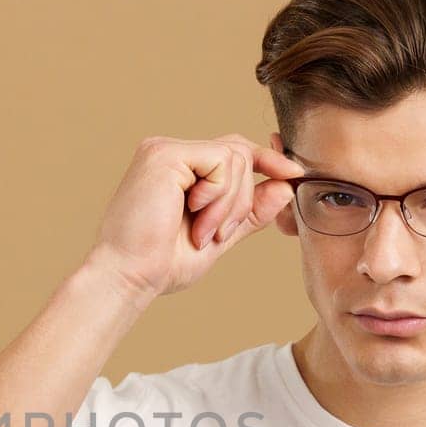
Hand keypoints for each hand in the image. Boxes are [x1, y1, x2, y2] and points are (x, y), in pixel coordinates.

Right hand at [86, 133, 304, 297]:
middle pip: (239, 153)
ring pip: (235, 157)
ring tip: (202, 231)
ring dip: (230, 203)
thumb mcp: (219, 235)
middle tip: (218, 234)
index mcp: (178, 169)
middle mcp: (169, 153)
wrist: (130, 276)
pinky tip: (194, 212)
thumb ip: (249, 212)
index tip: (294, 174)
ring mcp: (165, 150)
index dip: (267, 160)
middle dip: (243, 199)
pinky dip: (218, 193)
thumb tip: (285, 186)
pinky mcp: (164, 154)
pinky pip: (221, 160)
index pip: (232, 151)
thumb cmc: (162, 263)